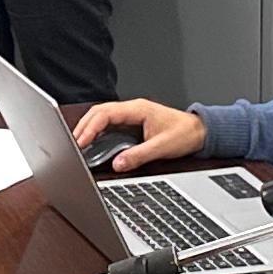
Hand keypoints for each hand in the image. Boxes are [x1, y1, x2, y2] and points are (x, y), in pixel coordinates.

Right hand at [72, 97, 203, 173]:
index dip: (90, 128)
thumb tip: (117, 164)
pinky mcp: (132, 123)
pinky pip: (110, 125)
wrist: (200, 131)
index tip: (80, 141)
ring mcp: (131, 115)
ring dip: (89, 129)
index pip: (105, 114)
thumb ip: (138, 156)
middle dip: (83, 127)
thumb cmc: (185, 134)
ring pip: (102, 117)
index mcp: (138, 109)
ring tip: (78, 144)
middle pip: (99, 113)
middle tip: (72, 144)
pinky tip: (93, 143)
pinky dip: (98, 133)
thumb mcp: (161, 147)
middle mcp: (132, 109)